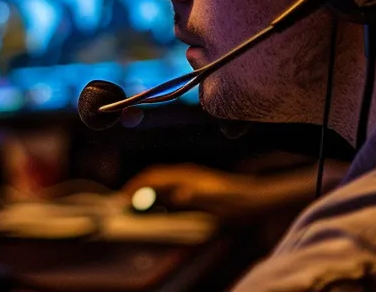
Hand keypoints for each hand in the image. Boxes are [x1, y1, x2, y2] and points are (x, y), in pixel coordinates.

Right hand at [122, 164, 282, 220]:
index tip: (122, 199)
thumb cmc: (236, 202)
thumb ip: (198, 196)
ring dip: (144, 188)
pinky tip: (155, 202)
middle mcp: (185, 173)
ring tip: (133, 202)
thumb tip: (179, 194)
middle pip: (153, 175)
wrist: (254, 197)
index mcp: (187, 175)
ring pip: (159, 179)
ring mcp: (189, 176)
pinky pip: (167, 184)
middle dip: (135, 186)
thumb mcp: (218, 201)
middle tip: (121, 202)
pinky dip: (155, 191)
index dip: (135, 187)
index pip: (153, 177)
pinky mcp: (193, 182)